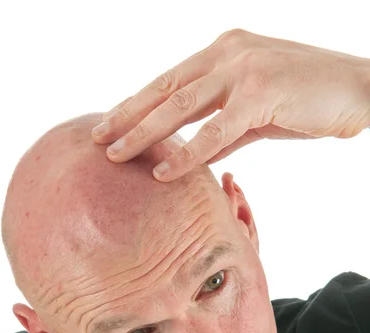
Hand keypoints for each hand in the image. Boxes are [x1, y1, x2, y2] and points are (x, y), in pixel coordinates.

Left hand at [91, 28, 369, 181]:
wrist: (359, 90)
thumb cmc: (310, 99)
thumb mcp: (258, 111)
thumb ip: (225, 128)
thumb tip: (199, 153)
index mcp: (224, 52)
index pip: (169, 80)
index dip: (137, 103)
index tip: (110, 124)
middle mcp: (227, 53)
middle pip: (164, 88)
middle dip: (127, 115)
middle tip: (96, 137)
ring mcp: (243, 68)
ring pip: (181, 104)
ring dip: (144, 131)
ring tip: (115, 154)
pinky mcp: (261, 93)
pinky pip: (215, 130)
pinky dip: (188, 152)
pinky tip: (164, 172)